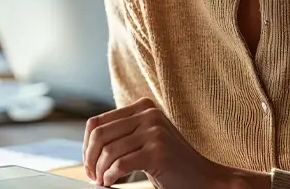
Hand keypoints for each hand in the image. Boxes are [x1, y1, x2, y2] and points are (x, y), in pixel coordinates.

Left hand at [83, 98, 264, 187]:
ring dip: (100, 172)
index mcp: (143, 107)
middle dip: (90, 160)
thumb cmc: (172, 163)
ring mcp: (154, 131)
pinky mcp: (157, 150)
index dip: (86, 146)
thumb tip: (88, 146)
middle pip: (99, 135)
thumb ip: (124, 133)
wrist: (203, 177)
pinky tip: (111, 183)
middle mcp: (148, 114)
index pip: (98, 122)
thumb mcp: (146, 139)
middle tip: (92, 176)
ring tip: (103, 182)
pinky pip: (120, 164)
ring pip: (109, 152)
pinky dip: (110, 177)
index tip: (88, 164)